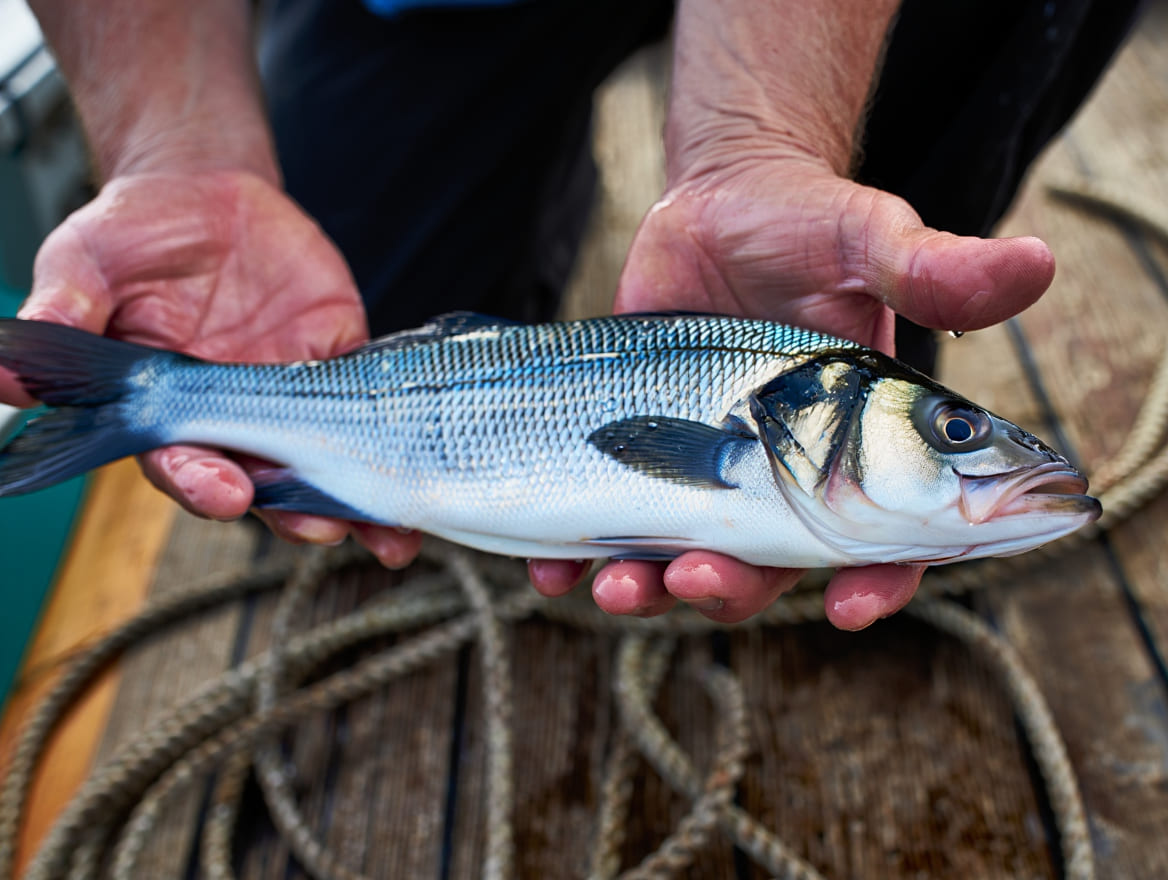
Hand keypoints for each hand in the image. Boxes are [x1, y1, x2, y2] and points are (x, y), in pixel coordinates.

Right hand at [0, 170, 422, 567]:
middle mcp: (234, 417)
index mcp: (170, 410)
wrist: (203, 190)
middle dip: (294, 510)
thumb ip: (65, 310)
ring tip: (393, 537)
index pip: (183, 463)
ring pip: (327, 462)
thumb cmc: (133, 235)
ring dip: (360, 503)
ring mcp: (293, 393)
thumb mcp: (86, 261)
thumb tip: (4, 368)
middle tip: (323, 526)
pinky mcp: (341, 359)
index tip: (223, 490)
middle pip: (266, 483)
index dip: (202, 481)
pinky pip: (375, 405)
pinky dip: (399, 437)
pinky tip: (427, 468)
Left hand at [528, 157, 1054, 628]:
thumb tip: (1037, 262)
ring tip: (614, 587)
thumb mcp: (868, 242)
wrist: (720, 207)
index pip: (880, 539)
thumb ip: (934, 269)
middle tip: (696, 575)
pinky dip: (577, 555)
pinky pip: (610, 522)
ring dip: (651, 588)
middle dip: (731, 587)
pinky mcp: (638, 453)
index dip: (878, 581)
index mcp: (853, 451)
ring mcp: (703, 471)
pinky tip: (552, 567)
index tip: (852, 605)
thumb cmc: (809, 229)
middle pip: (766, 568)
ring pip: (683, 559)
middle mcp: (779, 478)